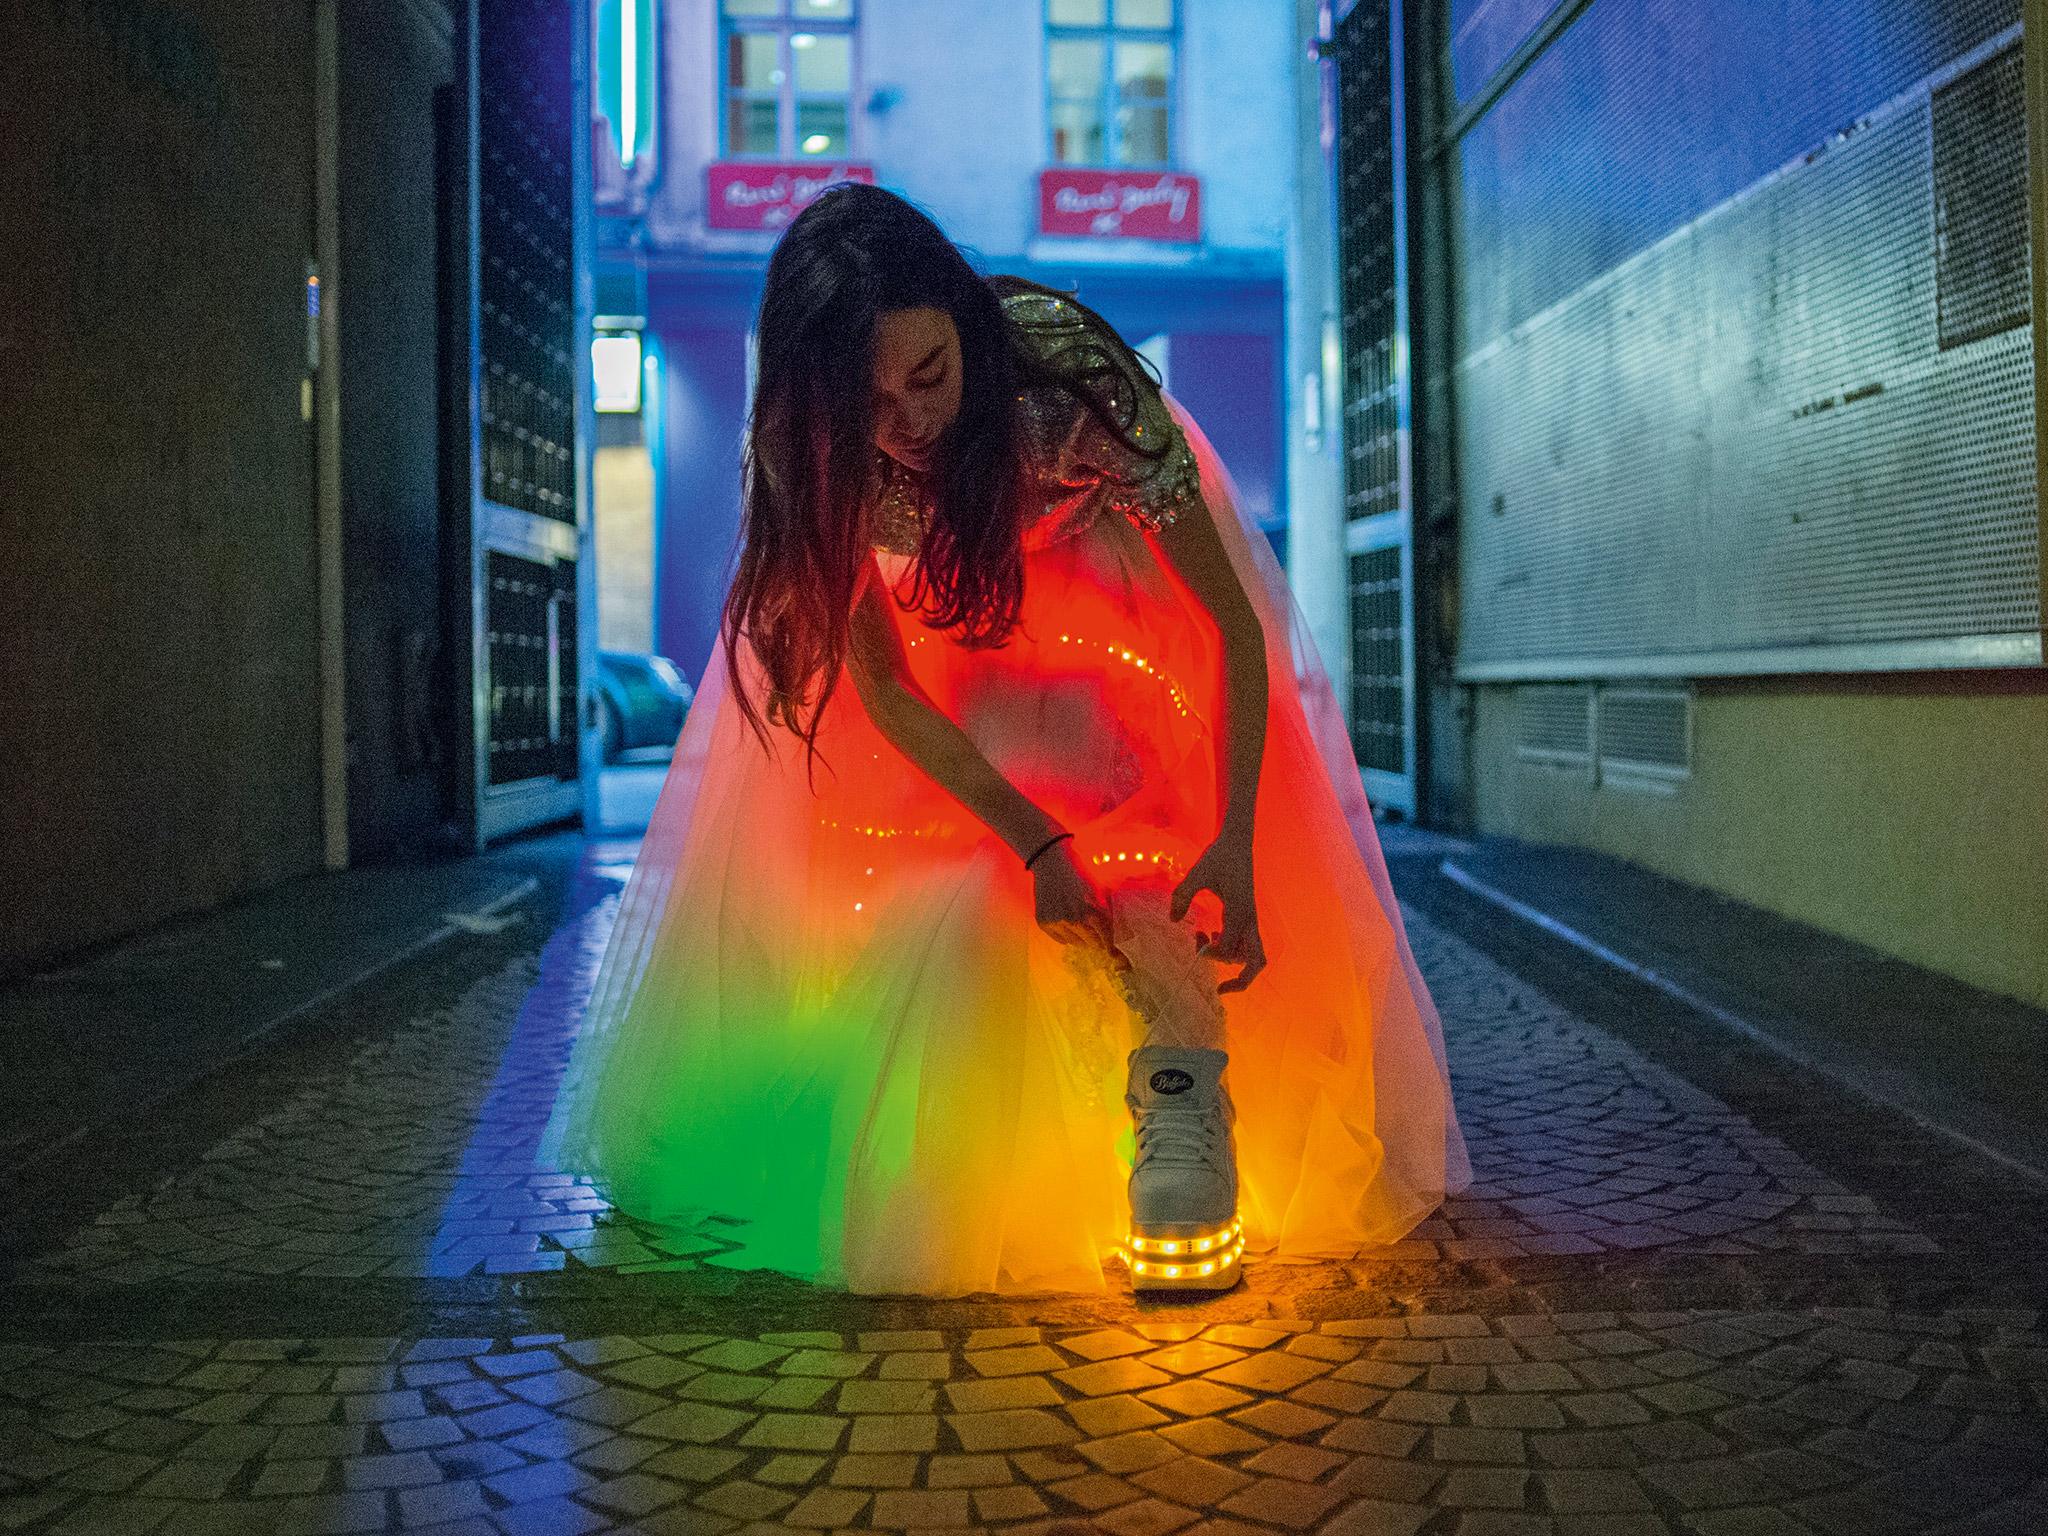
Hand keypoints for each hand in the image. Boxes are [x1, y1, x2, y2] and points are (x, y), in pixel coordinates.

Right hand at [1031, 841, 1129, 972]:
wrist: (1052, 861)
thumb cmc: (1081, 875)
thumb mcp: (1102, 892)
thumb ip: (1110, 915)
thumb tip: (1123, 937)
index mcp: (1094, 914)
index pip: (1108, 943)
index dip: (1115, 953)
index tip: (1121, 961)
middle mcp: (1076, 922)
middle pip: (1092, 945)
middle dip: (1098, 941)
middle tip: (1097, 933)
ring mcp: (1058, 923)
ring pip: (1076, 943)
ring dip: (1081, 936)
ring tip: (1079, 918)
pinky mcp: (1044, 923)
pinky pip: (1061, 939)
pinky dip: (1066, 933)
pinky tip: (1066, 917)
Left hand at [1171, 827, 1265, 993]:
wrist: (1237, 841)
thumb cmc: (1219, 855)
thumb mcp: (1197, 872)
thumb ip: (1183, 894)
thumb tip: (1173, 919)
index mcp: (1239, 911)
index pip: (1230, 949)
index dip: (1213, 955)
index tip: (1196, 944)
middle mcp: (1249, 919)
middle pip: (1256, 962)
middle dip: (1241, 980)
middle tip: (1220, 989)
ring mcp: (1250, 918)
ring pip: (1251, 955)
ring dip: (1229, 958)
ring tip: (1203, 942)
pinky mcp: (1247, 915)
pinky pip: (1245, 943)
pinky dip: (1230, 948)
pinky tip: (1210, 934)